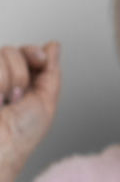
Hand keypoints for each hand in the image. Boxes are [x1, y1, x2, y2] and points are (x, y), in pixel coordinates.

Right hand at [0, 41, 60, 180]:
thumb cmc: (20, 135)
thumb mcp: (46, 102)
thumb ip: (50, 72)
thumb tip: (53, 45)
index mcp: (17, 82)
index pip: (23, 51)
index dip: (32, 52)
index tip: (39, 60)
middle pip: (10, 51)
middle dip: (20, 75)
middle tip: (16, 98)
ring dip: (6, 80)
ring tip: (2, 101)